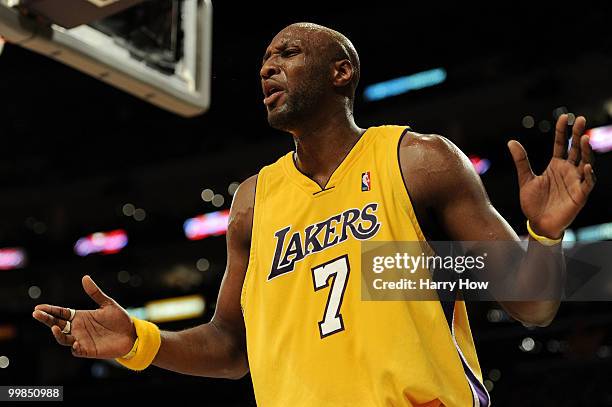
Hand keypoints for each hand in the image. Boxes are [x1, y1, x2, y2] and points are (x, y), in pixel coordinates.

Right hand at [32, 275, 135, 358]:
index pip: (61, 313)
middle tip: (36, 313)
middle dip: (46, 319)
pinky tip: (75, 342)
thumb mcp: (107, 304)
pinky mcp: (88, 350)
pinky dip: (74, 347)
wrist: (132, 334)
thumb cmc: (119, 319)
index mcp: (80, 316)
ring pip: (63, 338)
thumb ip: (95, 293)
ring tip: (54, 327)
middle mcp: (78, 328)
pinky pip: (77, 350)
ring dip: (57, 333)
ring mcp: (82, 340)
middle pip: (57, 324)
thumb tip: (85, 277)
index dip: (50, 310)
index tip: (38, 307)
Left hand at [508, 114, 595, 238]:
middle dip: (578, 134)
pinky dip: (588, 174)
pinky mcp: (580, 194)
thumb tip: (511, 141)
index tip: (565, 115)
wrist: (538, 223)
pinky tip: (586, 165)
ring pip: (585, 162)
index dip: (563, 130)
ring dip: (586, 151)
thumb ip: (521, 161)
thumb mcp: (525, 179)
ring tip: (584, 138)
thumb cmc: (533, 202)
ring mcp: (576, 181)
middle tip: (580, 119)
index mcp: (556, 165)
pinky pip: (587, 182)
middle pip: (576, 149)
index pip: (561, 143)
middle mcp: (568, 170)